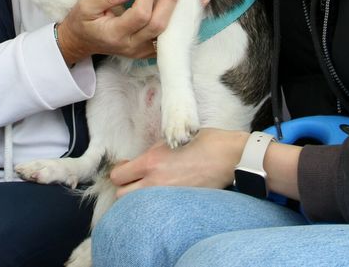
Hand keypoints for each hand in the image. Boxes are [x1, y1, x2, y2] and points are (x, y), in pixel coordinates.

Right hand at [56, 0, 181, 65]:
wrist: (82, 42)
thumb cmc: (84, 21)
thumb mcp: (86, 5)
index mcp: (115, 34)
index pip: (139, 16)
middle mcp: (131, 46)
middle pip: (158, 26)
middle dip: (170, 2)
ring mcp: (141, 51)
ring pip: (168, 35)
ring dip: (182, 15)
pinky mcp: (148, 51)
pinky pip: (169, 39)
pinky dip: (182, 24)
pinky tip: (195, 9)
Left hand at [110, 128, 248, 197]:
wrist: (230, 156)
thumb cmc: (205, 142)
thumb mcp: (172, 140)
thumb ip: (153, 154)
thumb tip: (140, 163)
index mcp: (151, 162)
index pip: (118, 176)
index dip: (121, 172)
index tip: (128, 168)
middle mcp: (155, 181)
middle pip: (122, 195)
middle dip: (126, 187)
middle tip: (136, 180)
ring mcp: (168, 195)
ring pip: (138, 205)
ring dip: (140, 198)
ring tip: (151, 189)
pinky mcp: (181, 204)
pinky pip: (159, 209)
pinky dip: (158, 204)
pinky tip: (167, 195)